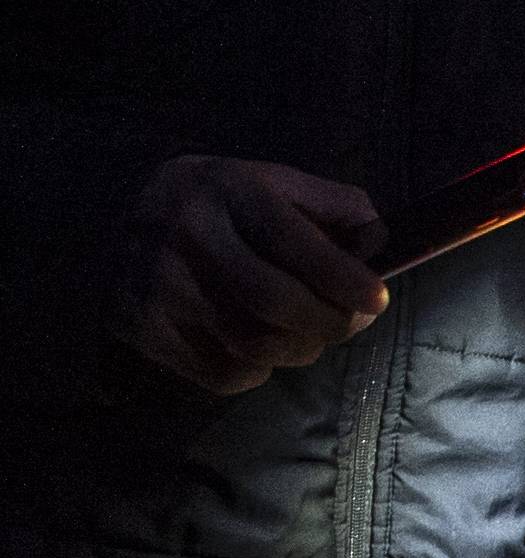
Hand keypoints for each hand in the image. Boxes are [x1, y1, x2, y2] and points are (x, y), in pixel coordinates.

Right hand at [115, 155, 389, 395]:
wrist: (112, 218)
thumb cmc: (216, 205)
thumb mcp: (269, 184)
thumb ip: (332, 207)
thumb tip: (380, 243)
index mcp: (227, 189)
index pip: (294, 241)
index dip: (343, 277)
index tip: (378, 298)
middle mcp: (188, 234)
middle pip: (278, 303)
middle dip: (330, 323)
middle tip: (350, 323)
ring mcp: (161, 284)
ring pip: (256, 345)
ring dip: (299, 350)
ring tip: (307, 336)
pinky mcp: (145, 327)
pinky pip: (224, 373)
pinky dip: (258, 370)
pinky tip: (257, 347)